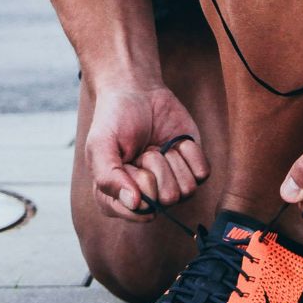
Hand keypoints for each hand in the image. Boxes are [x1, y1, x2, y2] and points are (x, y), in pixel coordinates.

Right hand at [83, 82, 210, 221]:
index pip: (139, 212)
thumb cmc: (114, 119)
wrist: (137, 91)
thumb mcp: (100, 145)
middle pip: (166, 200)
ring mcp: (171, 184)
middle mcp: (147, 197)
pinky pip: (202, 174)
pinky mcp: (191, 169)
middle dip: (154, 167)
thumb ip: (108, 178)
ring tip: (157, 146)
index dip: (137, 184)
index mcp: (118, 198)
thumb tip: (135, 204)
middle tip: (143, 150)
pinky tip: (174, 142)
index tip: (128, 162)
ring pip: (186, 190)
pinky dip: (189, 153)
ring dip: (171, 160)